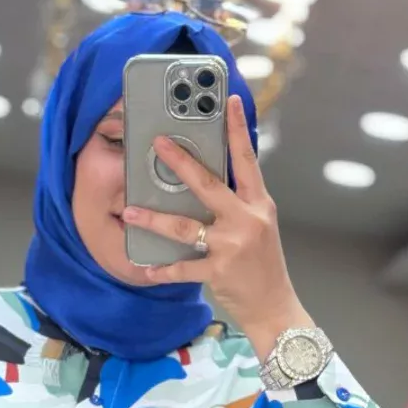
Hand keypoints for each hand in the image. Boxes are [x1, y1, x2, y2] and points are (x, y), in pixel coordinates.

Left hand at [121, 95, 313, 361]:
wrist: (275, 306)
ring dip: (154, 219)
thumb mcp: (260, 226)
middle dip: (181, 162)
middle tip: (158, 144)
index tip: (228, 101)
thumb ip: (238, 204)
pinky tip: (146, 268)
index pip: (248, 159)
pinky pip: (182, 267)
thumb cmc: (263, 265)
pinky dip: (163, 269)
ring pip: (185, 227)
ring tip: (132, 211)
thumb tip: (206, 182)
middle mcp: (247, 220)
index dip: (238, 129)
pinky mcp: (218, 272)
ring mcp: (232, 246)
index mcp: (259, 204)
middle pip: (209, 184)